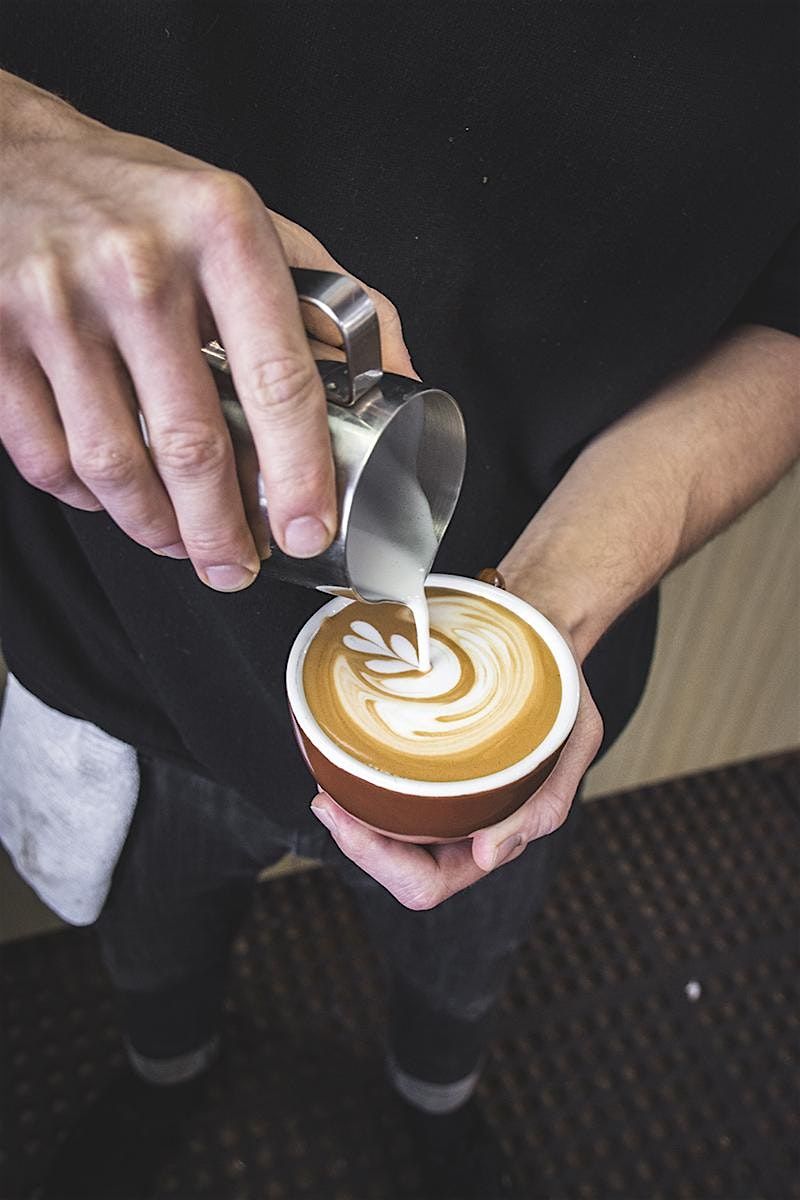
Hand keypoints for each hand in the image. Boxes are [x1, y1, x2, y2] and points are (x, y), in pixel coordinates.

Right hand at [0, 70, 413, 589]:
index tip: (307, 529)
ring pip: (114, 465)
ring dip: (155, 528)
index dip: (301, 473)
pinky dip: (86, 498)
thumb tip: (403, 377)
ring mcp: (55, 304)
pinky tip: (116, 499)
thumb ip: (330, 295)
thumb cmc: (144, 200)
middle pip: (192, 445)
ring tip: (182, 543)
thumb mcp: (247, 221)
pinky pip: (46, 456)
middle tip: (239, 568)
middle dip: (224, 532)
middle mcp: (137, 266)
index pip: (279, 380)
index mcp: (221, 232)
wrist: (12, 158)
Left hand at [310, 628, 602, 908]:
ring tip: (327, 785)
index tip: (356, 818)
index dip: (385, 866)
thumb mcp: (574, 738)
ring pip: (381, 838)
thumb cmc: (560, 687)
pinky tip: (340, 761)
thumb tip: (486, 855)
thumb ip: (545, 802)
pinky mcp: (421, 768)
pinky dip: (356, 788)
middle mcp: (464, 826)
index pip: (428, 884)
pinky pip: (379, 795)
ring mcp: (440, 800)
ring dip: (348, 821)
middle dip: (355, 846)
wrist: (541, 634)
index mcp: (499, 835)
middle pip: (394, 870)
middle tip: (325, 801)